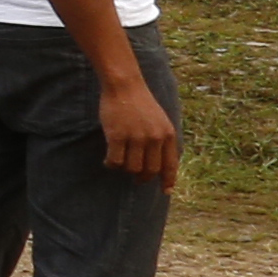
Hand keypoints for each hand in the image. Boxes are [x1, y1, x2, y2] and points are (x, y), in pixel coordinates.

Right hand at [99, 66, 180, 186]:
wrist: (124, 85)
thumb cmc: (139, 102)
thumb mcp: (160, 120)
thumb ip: (161, 140)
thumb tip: (159, 164)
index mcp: (167, 134)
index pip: (170, 164)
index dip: (168, 180)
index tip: (165, 191)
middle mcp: (154, 138)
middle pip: (150, 170)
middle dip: (143, 177)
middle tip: (136, 178)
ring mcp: (136, 137)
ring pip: (132, 168)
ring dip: (125, 169)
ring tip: (119, 162)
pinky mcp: (117, 136)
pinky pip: (115, 161)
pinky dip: (111, 165)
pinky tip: (107, 161)